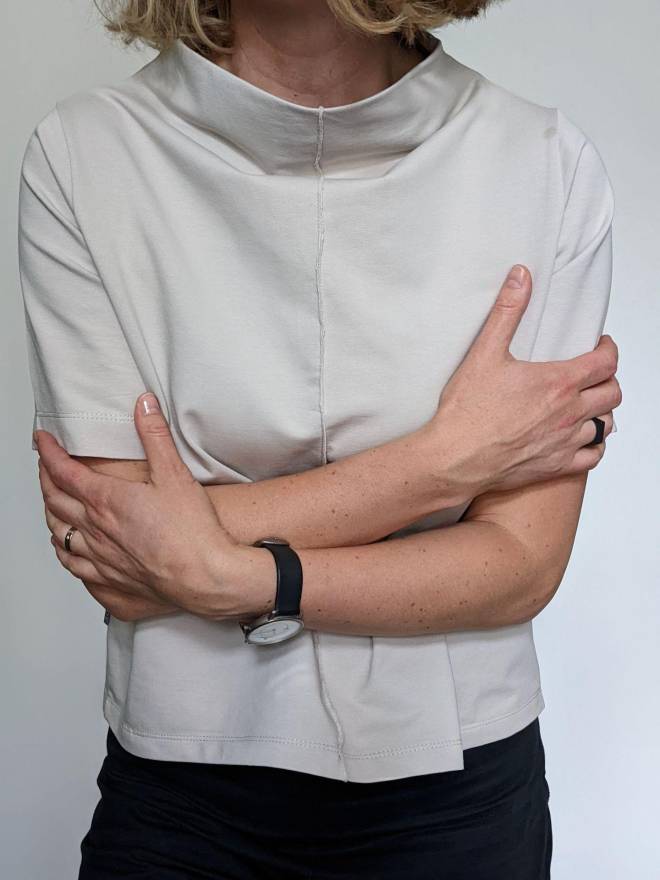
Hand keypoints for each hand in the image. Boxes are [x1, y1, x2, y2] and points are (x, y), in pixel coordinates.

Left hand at [35, 392, 251, 622]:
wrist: (203, 576)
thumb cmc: (191, 532)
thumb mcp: (174, 473)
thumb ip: (155, 435)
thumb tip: (144, 405)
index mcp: (107, 500)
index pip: (64, 471)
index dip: (49, 452)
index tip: (42, 441)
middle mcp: (96, 529)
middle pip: (54, 500)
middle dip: (44, 479)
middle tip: (44, 466)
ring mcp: (100, 557)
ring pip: (59, 534)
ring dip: (50, 515)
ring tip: (50, 504)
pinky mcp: (109, 580)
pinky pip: (73, 566)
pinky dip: (63, 552)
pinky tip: (68, 551)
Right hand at [424, 264, 620, 494]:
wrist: (456, 457)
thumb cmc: (468, 411)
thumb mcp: (485, 352)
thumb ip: (507, 312)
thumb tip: (521, 277)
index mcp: (559, 382)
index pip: (606, 362)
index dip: (608, 350)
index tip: (599, 346)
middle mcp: (569, 413)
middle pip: (612, 393)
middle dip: (608, 379)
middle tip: (594, 373)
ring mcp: (565, 442)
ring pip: (605, 425)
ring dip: (602, 412)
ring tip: (588, 404)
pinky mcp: (555, 466)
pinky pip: (592, 457)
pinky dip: (594, 446)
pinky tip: (582, 438)